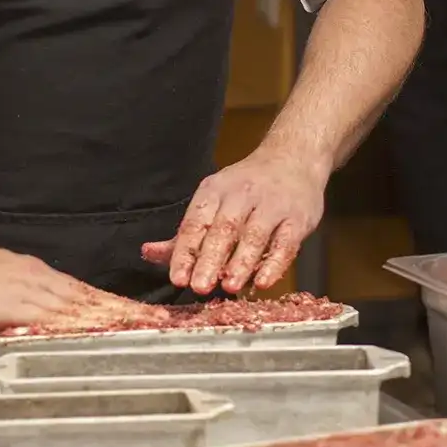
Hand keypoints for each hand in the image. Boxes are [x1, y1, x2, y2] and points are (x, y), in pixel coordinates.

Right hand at [0, 234, 159, 331]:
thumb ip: (13, 310)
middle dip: (127, 311)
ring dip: (115, 317)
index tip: (138, 315)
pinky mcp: (17, 304)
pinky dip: (82, 324)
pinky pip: (57, 315)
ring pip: (83, 305)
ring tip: (143, 327)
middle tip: (158, 322)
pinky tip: (99, 331)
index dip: (113, 305)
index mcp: (37, 277)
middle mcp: (41, 280)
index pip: (84, 294)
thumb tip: (27, 325)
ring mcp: (31, 290)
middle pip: (93, 299)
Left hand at [141, 150, 327, 294]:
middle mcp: (242, 194)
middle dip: (210, 259)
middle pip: (223, 229)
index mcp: (215, 190)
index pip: (196, 222)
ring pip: (254, 235)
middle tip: (199, 287)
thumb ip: (184, 234)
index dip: (186, 251)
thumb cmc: (247, 188)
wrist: (294, 159)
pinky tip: (263, 281)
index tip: (178, 278)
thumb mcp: (212, 200)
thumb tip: (149, 253)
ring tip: (229, 287)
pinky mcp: (297, 218)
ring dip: (241, 262)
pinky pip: (286, 243)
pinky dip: (275, 263)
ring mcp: (272, 205)